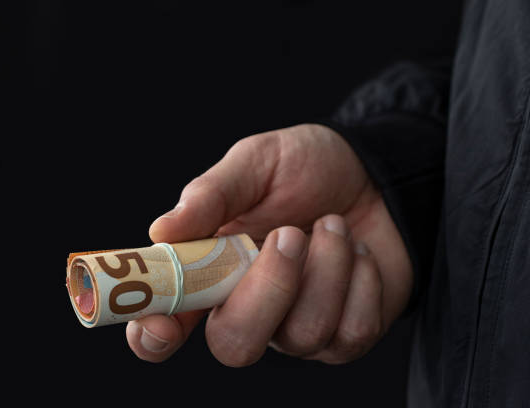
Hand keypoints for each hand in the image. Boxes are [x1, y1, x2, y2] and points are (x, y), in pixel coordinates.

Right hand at [126, 124, 412, 364]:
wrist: (375, 175)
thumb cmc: (306, 168)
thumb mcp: (257, 162)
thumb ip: (212, 195)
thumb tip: (160, 230)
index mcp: (211, 271)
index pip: (166, 323)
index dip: (154, 334)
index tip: (164, 324)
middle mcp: (249, 308)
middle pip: (235, 346)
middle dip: (268, 290)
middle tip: (290, 234)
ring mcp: (298, 329)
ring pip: (303, 335)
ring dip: (327, 267)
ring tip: (333, 224)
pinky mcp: (346, 336)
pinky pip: (353, 332)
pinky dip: (361, 280)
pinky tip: (359, 251)